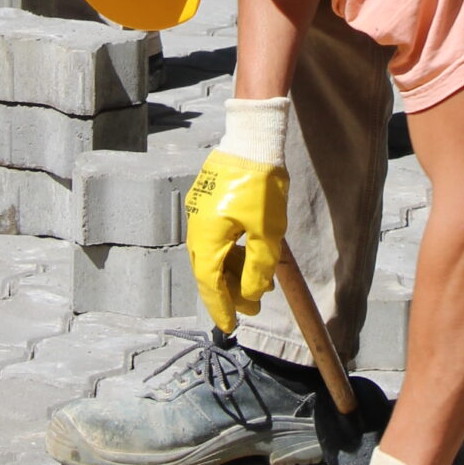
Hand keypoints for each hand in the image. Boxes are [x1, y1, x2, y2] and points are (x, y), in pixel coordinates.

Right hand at [184, 149, 288, 333]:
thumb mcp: (267, 231)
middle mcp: (196, 226)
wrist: (253, 139)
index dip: (221, 307)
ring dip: (231, 272)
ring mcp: (199, 213)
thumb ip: (258, 267)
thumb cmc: (261, 184)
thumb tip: (252, 293)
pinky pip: (214, 237)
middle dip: (228, 293)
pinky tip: (248, 257)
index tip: (231, 326)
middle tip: (251, 309)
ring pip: (211, 254)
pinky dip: (229, 253)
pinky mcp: (207, 202)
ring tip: (257, 285)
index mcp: (206, 236)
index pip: (209, 283)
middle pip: (207, 271)